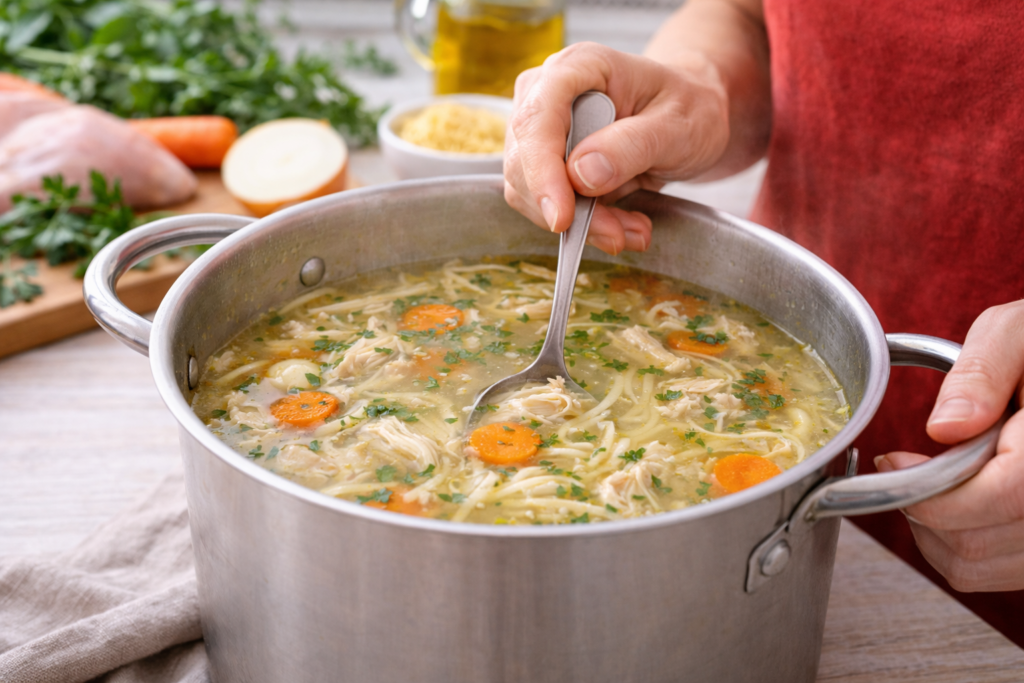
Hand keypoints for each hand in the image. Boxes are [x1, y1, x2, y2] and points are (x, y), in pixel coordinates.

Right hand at [503, 42, 729, 254]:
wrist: (690, 117)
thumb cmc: (688, 107)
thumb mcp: (680, 124)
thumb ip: (632, 145)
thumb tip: (581, 174)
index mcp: (579, 67)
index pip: (538, 118)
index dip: (542, 170)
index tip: (562, 216)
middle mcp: (547, 93)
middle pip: (525, 162)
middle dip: (570, 209)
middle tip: (622, 233)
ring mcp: (541, 130)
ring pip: (530, 192)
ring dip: (580, 223)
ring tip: (632, 228)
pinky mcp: (543, 164)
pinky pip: (545, 205)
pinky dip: (583, 226)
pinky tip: (621, 224)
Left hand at [875, 300, 1023, 591]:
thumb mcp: (1017, 332)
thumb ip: (982, 373)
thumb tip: (945, 426)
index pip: (995, 498)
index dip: (926, 489)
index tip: (889, 460)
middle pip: (974, 543)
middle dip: (920, 507)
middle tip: (906, 468)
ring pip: (974, 567)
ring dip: (932, 531)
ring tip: (933, 481)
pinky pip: (991, 573)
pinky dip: (957, 546)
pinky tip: (955, 502)